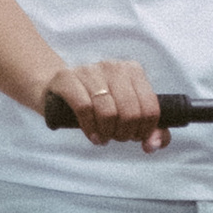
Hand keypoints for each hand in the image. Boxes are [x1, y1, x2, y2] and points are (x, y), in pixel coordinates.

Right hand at [43, 55, 169, 150]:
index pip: (150, 108)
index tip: (135, 136)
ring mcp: (90, 70)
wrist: (60, 90)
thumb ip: (149, 130)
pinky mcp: (67, 78)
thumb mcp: (127, 112)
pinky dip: (90, 128)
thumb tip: (153, 145)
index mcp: (133, 70)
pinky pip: (84, 109)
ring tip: (103, 137)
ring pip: (108, 112)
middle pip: (131, 112)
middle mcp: (113, 67)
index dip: (145, 130)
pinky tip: (92, 135)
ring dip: (107, 133)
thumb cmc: (99, 104)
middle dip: (125, 133)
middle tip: (116, 137)